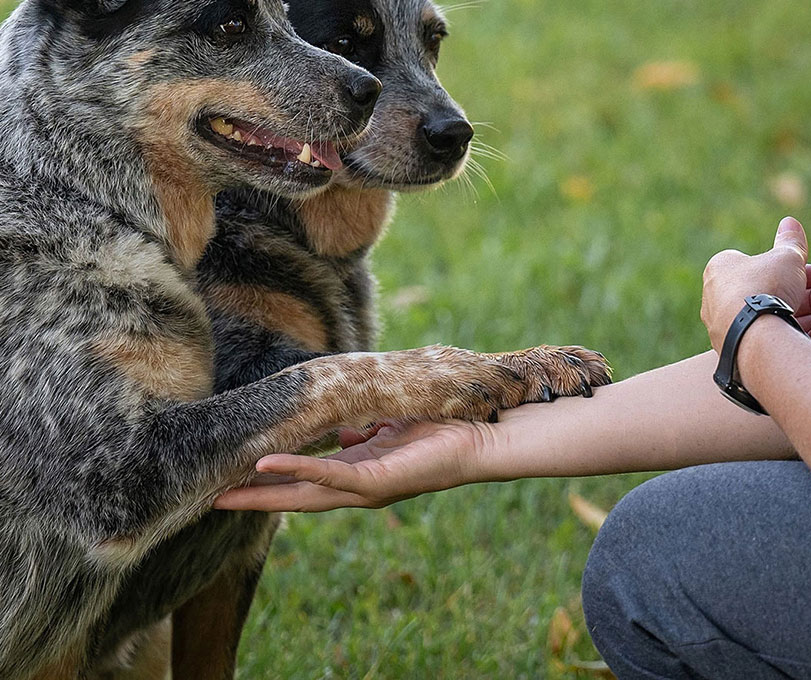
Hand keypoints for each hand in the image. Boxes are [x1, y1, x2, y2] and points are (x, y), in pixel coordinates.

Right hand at [214, 418, 498, 511]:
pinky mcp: (377, 480)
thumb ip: (363, 431)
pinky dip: (299, 470)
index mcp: (359, 471)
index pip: (307, 480)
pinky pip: (332, 475)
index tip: (236, 479)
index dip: (272, 483)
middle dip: (255, 500)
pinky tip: (268, 469)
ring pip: (305, 493)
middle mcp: (357, 485)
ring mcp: (366, 486)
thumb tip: (340, 430)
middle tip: (212, 499)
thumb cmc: (440, 430)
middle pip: (296, 496)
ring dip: (266, 494)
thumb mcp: (390, 428)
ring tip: (226, 493)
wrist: (478, 439)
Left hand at [702, 217, 810, 349]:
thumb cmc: (764, 289)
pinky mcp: (742, 356)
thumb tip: (790, 222)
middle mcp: (721, 301)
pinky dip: (805, 333)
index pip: (766, 267)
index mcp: (723, 271)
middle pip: (778, 295)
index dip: (801, 270)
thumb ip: (791, 242)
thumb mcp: (785, 258)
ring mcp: (731, 331)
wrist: (754, 338)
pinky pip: (776, 343)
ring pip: (781, 320)